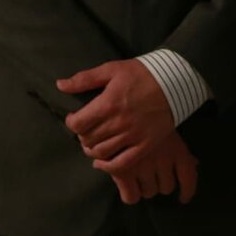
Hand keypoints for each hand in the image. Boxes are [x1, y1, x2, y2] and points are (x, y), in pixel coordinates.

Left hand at [58, 59, 174, 163]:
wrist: (175, 81)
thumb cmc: (142, 73)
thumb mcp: (112, 69)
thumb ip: (84, 79)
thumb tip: (60, 85)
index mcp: (108, 103)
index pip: (78, 124)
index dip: (72, 122)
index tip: (75, 118)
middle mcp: (119, 122)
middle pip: (88, 139)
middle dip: (83, 135)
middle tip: (87, 129)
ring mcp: (133, 136)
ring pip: (102, 153)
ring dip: (93, 149)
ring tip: (95, 142)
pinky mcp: (145, 145)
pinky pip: (122, 164)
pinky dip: (109, 166)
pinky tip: (104, 161)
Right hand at [95, 130, 198, 204]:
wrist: (116, 113)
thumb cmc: (143, 120)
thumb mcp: (165, 130)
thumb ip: (179, 150)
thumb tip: (196, 163)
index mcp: (176, 148)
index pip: (189, 177)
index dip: (187, 191)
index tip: (183, 198)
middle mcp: (163, 160)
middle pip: (166, 187)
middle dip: (159, 183)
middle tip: (150, 173)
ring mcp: (143, 167)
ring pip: (149, 192)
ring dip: (145, 187)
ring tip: (136, 174)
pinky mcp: (124, 173)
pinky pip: (132, 197)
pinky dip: (130, 194)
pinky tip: (126, 185)